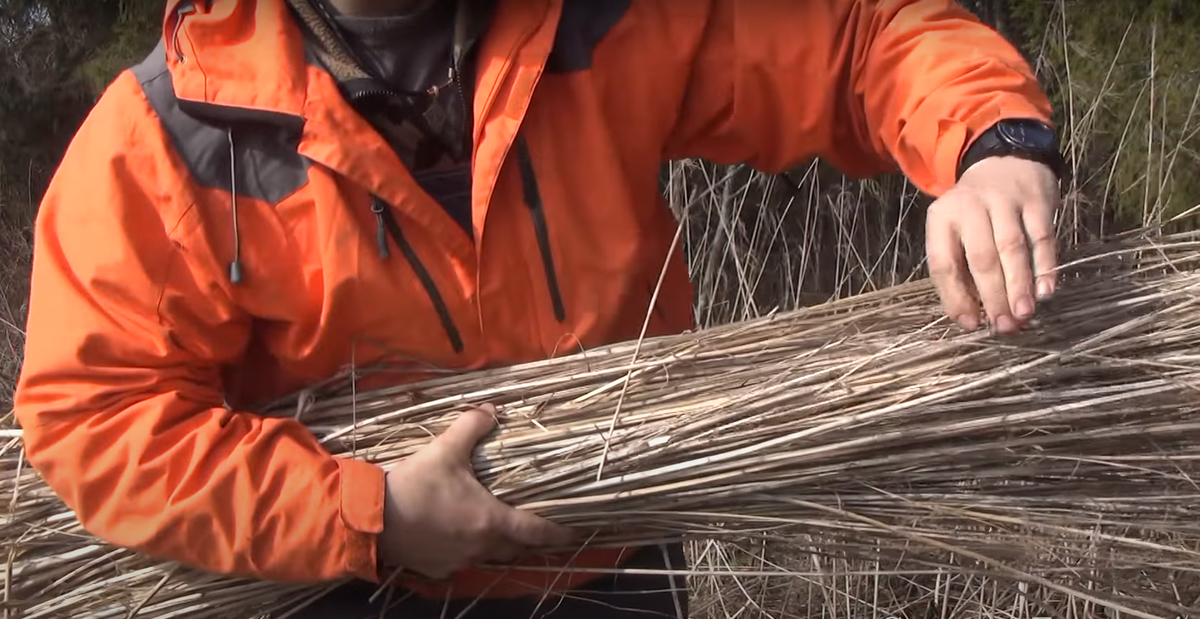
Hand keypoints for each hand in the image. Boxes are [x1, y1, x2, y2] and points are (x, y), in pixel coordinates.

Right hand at [378, 405, 574, 578]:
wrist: (370, 519)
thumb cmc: (415, 484)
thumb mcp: (445, 449)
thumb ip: (472, 426)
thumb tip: (491, 409)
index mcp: (490, 520)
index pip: (536, 531)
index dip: (558, 532)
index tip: (575, 530)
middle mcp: (480, 546)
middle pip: (516, 548)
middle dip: (528, 538)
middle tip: (537, 525)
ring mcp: (459, 561)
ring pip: (490, 556)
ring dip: (498, 543)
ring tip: (499, 527)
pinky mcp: (438, 569)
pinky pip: (463, 561)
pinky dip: (468, 550)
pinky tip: (459, 535)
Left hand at [925, 156, 1059, 333]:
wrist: (1004, 160)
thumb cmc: (975, 212)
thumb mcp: (954, 232)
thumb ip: (959, 271)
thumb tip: (973, 318)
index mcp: (942, 219)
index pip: (944, 263)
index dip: (955, 297)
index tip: (970, 325)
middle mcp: (970, 208)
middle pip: (981, 258)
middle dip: (993, 296)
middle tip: (1004, 327)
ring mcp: (1005, 201)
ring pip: (1012, 248)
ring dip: (1019, 285)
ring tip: (1023, 315)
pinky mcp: (1037, 200)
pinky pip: (1042, 237)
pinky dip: (1044, 265)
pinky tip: (1045, 291)